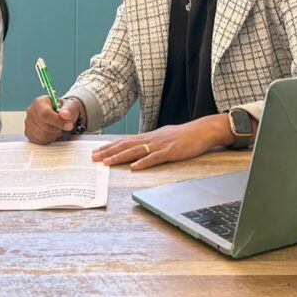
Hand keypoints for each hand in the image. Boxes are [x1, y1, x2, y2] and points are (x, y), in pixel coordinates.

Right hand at [24, 96, 79, 144]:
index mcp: (40, 102)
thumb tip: (65, 115)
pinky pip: (39, 141)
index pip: (45, 114)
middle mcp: (31, 111)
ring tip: (57, 129)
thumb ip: (69, 110)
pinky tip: (52, 133)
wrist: (60, 115)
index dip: (57, 121)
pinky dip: (48, 139)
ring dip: (54, 135)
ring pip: (42, 135)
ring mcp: (28, 123)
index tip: (68, 125)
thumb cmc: (64, 110)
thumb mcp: (70, 106)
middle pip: (44, 126)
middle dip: (57, 129)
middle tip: (63, 126)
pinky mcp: (29, 133)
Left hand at [91, 114, 233, 169]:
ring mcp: (161, 145)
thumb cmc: (184, 135)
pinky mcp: (171, 152)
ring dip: (120, 157)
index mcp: (149, 136)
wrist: (203, 130)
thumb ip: (150, 142)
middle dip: (108, 152)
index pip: (125, 141)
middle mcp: (151, 139)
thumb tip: (138, 149)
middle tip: (93, 158)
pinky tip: (135, 167)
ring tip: (107, 162)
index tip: (96, 151)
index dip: (109, 146)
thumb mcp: (163, 137)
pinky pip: (156, 158)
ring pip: (136, 151)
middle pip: (126, 145)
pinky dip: (144, 162)